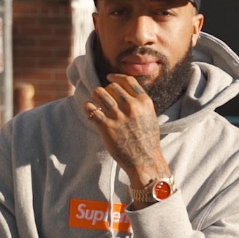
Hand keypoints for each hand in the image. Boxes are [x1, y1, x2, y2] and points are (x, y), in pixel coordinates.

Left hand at [83, 73, 170, 187]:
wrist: (145, 160)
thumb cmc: (148, 141)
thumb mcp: (150, 117)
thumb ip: (139, 103)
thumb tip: (124, 93)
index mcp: (144, 102)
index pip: (127, 80)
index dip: (116, 77)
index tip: (109, 77)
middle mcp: (131, 106)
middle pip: (111, 86)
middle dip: (105, 91)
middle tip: (103, 99)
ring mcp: (118, 116)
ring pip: (99, 93)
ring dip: (95, 97)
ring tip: (96, 104)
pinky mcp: (106, 126)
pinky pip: (91, 109)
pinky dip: (88, 107)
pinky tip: (90, 111)